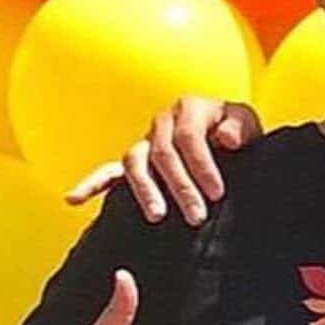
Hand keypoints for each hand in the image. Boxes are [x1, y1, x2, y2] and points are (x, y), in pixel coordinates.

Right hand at [63, 96, 262, 225]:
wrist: (230, 144)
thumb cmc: (240, 136)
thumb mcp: (250, 127)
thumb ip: (241, 128)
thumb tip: (225, 137)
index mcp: (190, 109)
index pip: (189, 137)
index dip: (202, 166)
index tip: (217, 193)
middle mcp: (163, 123)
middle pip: (164, 153)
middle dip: (181, 186)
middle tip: (196, 215)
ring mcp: (146, 142)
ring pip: (135, 162)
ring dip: (145, 190)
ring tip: (157, 215)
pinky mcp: (135, 163)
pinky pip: (109, 173)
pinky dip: (91, 185)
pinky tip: (74, 200)